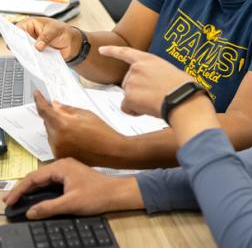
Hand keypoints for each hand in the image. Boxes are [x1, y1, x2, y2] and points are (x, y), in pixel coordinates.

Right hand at [3, 158, 142, 218]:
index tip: (9, 200)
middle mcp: (64, 164)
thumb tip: (30, 212)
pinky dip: (41, 188)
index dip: (20, 189)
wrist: (116, 192)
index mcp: (62, 167)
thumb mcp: (71, 203)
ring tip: (19, 198)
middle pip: (37, 175)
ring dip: (32, 187)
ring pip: (44, 177)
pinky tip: (37, 195)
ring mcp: (68, 169)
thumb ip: (48, 207)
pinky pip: (51, 180)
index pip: (34, 177)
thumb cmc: (97, 195)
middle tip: (10, 200)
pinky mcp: (72, 175)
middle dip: (23, 188)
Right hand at [17, 17, 81, 61]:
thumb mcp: (54, 31)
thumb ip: (46, 37)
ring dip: (28, 55)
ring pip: (25, 51)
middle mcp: (29, 35)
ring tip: (31, 58)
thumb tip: (37, 46)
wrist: (72, 43)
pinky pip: (33, 58)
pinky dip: (34, 60)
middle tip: (24, 52)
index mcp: (31, 24)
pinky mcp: (37, 54)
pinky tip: (36, 62)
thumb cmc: (63, 32)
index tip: (17, 43)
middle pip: (19, 42)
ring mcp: (32, 46)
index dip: (15, 36)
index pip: (18, 29)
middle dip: (21, 47)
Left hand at [34, 91, 124, 166]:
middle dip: (53, 116)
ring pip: (50, 133)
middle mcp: (56, 138)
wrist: (111, 151)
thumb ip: (67, 109)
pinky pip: (54, 143)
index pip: (44, 110)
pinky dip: (60, 138)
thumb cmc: (102, 132)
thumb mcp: (86, 114)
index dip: (39, 100)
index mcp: (62, 124)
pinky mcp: (60, 156)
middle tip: (65, 114)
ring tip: (76, 129)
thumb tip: (55, 105)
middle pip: (47, 122)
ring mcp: (57, 149)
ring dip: (57, 128)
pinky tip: (75, 138)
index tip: (37, 94)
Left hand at [99, 46, 193, 117]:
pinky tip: (148, 109)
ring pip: (128, 97)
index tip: (101, 50)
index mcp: (148, 59)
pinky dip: (135, 111)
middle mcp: (136, 68)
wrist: (183, 98)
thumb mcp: (169, 71)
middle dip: (137, 92)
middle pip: (127, 83)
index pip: (125, 52)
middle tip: (155, 96)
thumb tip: (153, 86)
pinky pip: (126, 108)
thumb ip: (155, 74)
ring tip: (156, 101)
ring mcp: (131, 81)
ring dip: (138, 102)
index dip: (112, 51)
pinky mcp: (129, 96)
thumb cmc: (183, 87)